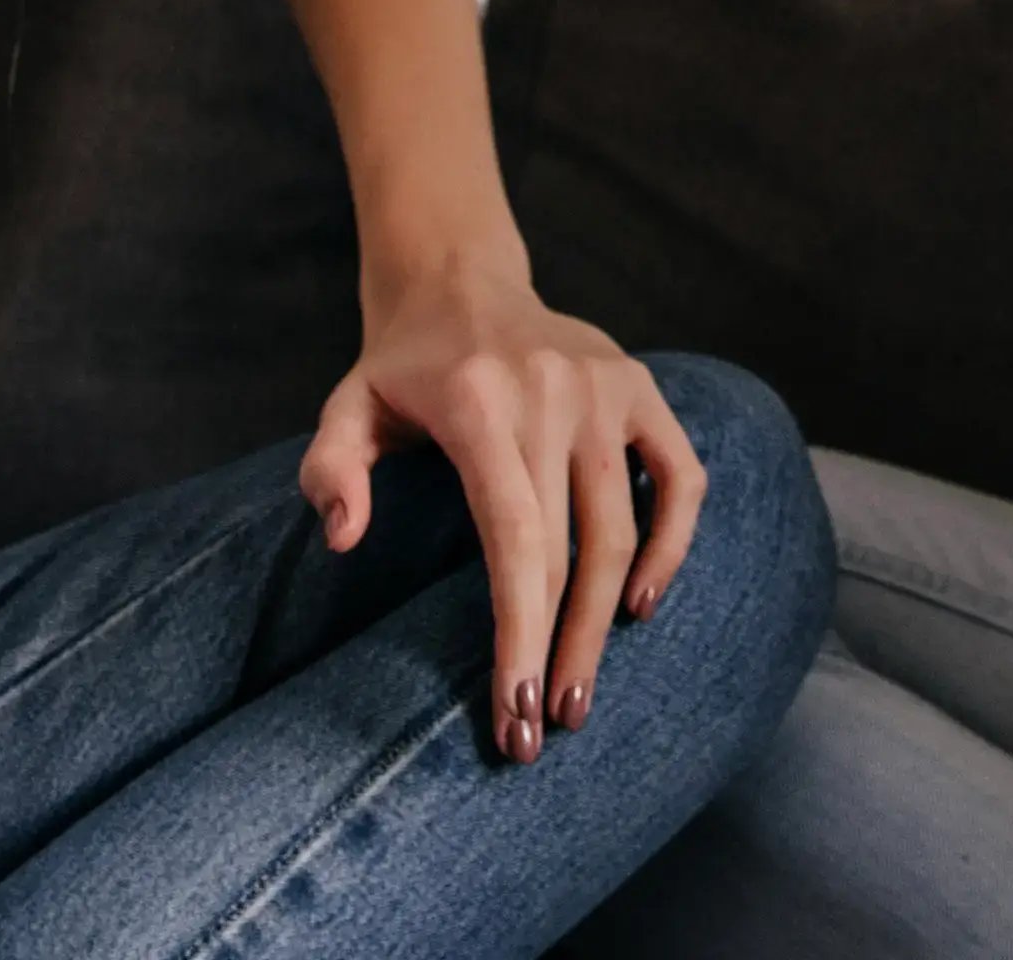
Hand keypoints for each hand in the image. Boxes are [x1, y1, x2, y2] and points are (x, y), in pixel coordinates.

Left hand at [303, 262, 713, 763]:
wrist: (460, 282)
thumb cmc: (400, 370)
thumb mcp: (345, 408)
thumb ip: (331, 470)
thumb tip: (342, 540)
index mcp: (480, 403)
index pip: (514, 537)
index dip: (520, 631)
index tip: (512, 710)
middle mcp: (553, 392)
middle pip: (571, 549)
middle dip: (558, 649)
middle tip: (541, 730)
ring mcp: (607, 388)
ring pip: (624, 528)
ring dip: (606, 623)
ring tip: (578, 696)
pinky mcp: (642, 388)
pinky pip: (681, 478)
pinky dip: (672, 544)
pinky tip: (641, 603)